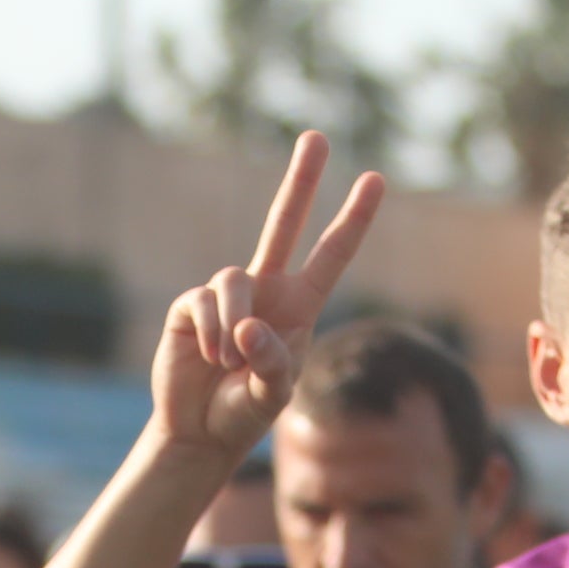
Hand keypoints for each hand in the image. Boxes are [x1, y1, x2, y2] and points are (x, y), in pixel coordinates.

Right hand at [146, 131, 387, 467]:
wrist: (199, 431)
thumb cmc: (245, 413)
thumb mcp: (274, 395)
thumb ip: (273, 363)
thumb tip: (248, 327)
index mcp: (299, 308)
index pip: (332, 256)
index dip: (353, 219)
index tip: (376, 179)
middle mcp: (267, 291)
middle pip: (284, 224)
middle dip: (300, 180)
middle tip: (316, 136)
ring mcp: (228, 295)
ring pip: (235, 278)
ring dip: (235, 322)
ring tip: (228, 363)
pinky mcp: (192, 307)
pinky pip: (206, 301)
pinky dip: (214, 331)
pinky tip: (212, 358)